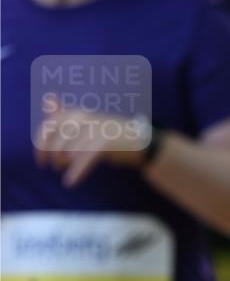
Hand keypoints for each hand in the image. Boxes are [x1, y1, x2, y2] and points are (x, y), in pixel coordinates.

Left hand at [34, 100, 151, 186]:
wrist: (138, 142)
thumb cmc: (107, 134)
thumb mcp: (84, 122)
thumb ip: (63, 114)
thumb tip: (47, 98)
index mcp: (74, 113)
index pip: (47, 128)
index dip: (40, 146)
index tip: (41, 162)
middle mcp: (83, 118)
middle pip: (56, 143)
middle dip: (54, 158)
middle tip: (58, 167)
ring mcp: (94, 129)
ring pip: (68, 152)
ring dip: (65, 165)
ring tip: (67, 172)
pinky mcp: (105, 142)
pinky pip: (84, 159)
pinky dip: (76, 172)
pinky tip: (70, 182)